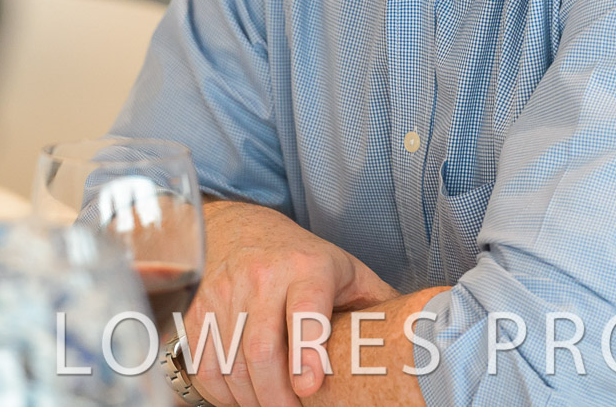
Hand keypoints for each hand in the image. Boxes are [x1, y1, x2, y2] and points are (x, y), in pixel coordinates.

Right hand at [182, 201, 397, 406]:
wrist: (234, 227)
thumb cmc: (300, 257)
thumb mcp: (346, 269)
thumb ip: (377, 305)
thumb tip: (420, 346)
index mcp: (308, 267)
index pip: (306, 310)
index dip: (307, 351)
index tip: (310, 387)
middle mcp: (262, 276)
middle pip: (262, 350)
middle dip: (278, 397)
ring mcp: (224, 292)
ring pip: (231, 363)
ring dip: (251, 400)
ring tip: (272, 406)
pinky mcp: (195, 310)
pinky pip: (204, 365)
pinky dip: (222, 393)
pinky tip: (242, 397)